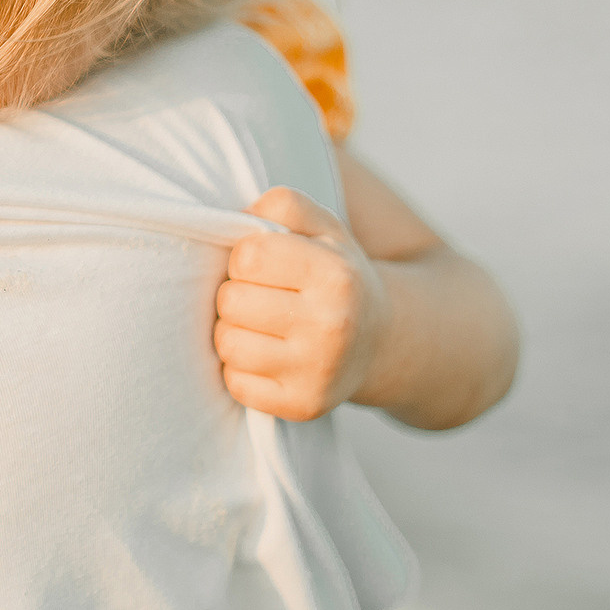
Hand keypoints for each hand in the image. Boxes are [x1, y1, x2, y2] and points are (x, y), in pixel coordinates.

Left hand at [215, 186, 392, 421]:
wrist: (382, 341)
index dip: (246, 258)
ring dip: (234, 332)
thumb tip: (240, 216)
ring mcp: (317, 372)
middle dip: (238, 294)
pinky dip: (242, 369)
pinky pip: (235, 383)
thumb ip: (282, 204)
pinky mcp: (302, 406)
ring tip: (263, 326)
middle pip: (230, 302)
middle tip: (265, 298)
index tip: (266, 266)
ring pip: (227, 344)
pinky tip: (269, 357)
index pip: (246, 257)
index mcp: (336, 276)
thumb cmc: (338, 276)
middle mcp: (331, 326)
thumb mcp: (324, 227)